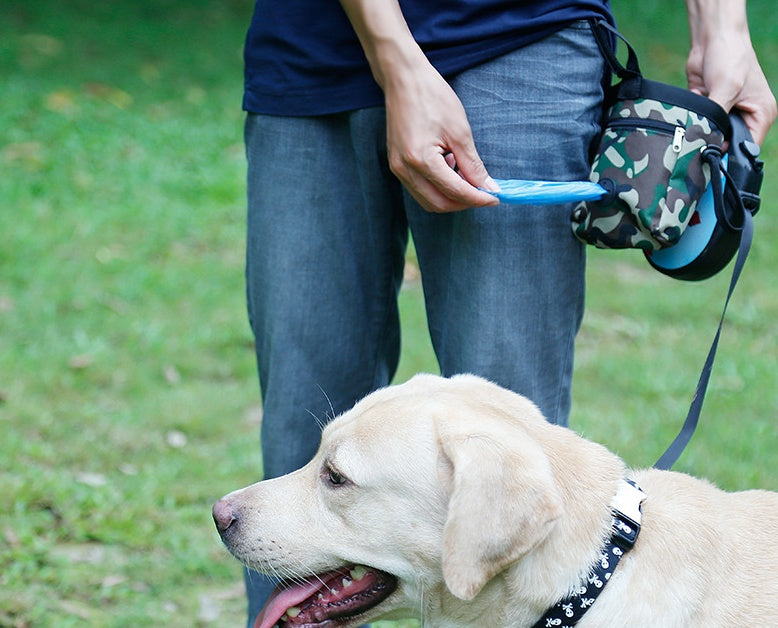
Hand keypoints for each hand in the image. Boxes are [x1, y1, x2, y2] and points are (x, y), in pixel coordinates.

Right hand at [382, 56, 499, 212]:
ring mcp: (397, 168)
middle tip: (484, 193)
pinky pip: (419, 188)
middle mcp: (404, 169)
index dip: (477, 198)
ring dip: (450, 196)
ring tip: (467, 178)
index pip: (454, 192)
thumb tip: (487, 187)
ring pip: (427, 199)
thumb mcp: (460, 131)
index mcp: (420, 160)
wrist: (404, 79)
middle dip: (463, 202)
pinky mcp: (396, 164)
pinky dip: (437, 186)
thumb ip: (472, 165)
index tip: (495, 198)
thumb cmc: (432, 97)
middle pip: (438, 204)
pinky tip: (450, 168)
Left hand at [686, 0, 775, 144]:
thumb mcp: (726, 89)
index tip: (713, 163)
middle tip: (698, 149)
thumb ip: (717, 117)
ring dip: (701, 130)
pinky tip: (688, 114)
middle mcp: (745, 115)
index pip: (749, 146)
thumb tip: (708, 139)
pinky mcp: (709, 107)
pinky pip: (698, 123)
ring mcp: (726, 112)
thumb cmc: (730, 57)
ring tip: (692, 129)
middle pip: (729, 143)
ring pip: (711, 133)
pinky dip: (692, 119)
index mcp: (761, 113)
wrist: (711, 38)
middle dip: (713, 143)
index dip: (732, 156)